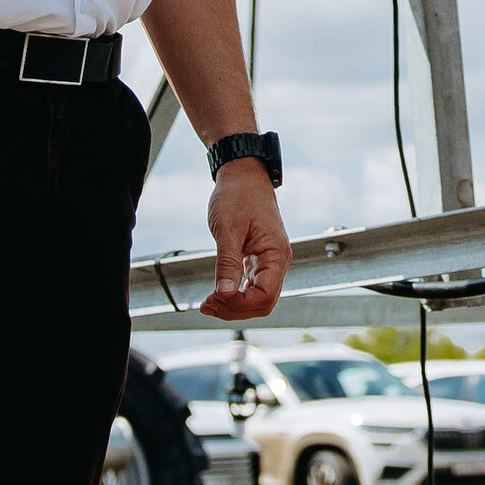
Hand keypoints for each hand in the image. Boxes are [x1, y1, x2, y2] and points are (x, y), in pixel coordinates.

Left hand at [199, 160, 290, 321]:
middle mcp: (277, 261)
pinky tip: (217, 293)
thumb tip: (223, 294)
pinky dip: (234, 294)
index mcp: (276, 254)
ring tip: (208, 302)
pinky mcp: (259, 260)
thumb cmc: (239, 195)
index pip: (264, 297)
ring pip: (256, 299)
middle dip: (234, 309)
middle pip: (261, 303)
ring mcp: (269, 262)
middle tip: (206, 304)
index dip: (239, 305)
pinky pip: (251, 287)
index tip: (214, 298)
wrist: (243, 174)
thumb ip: (227, 264)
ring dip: (233, 305)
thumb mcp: (228, 229)